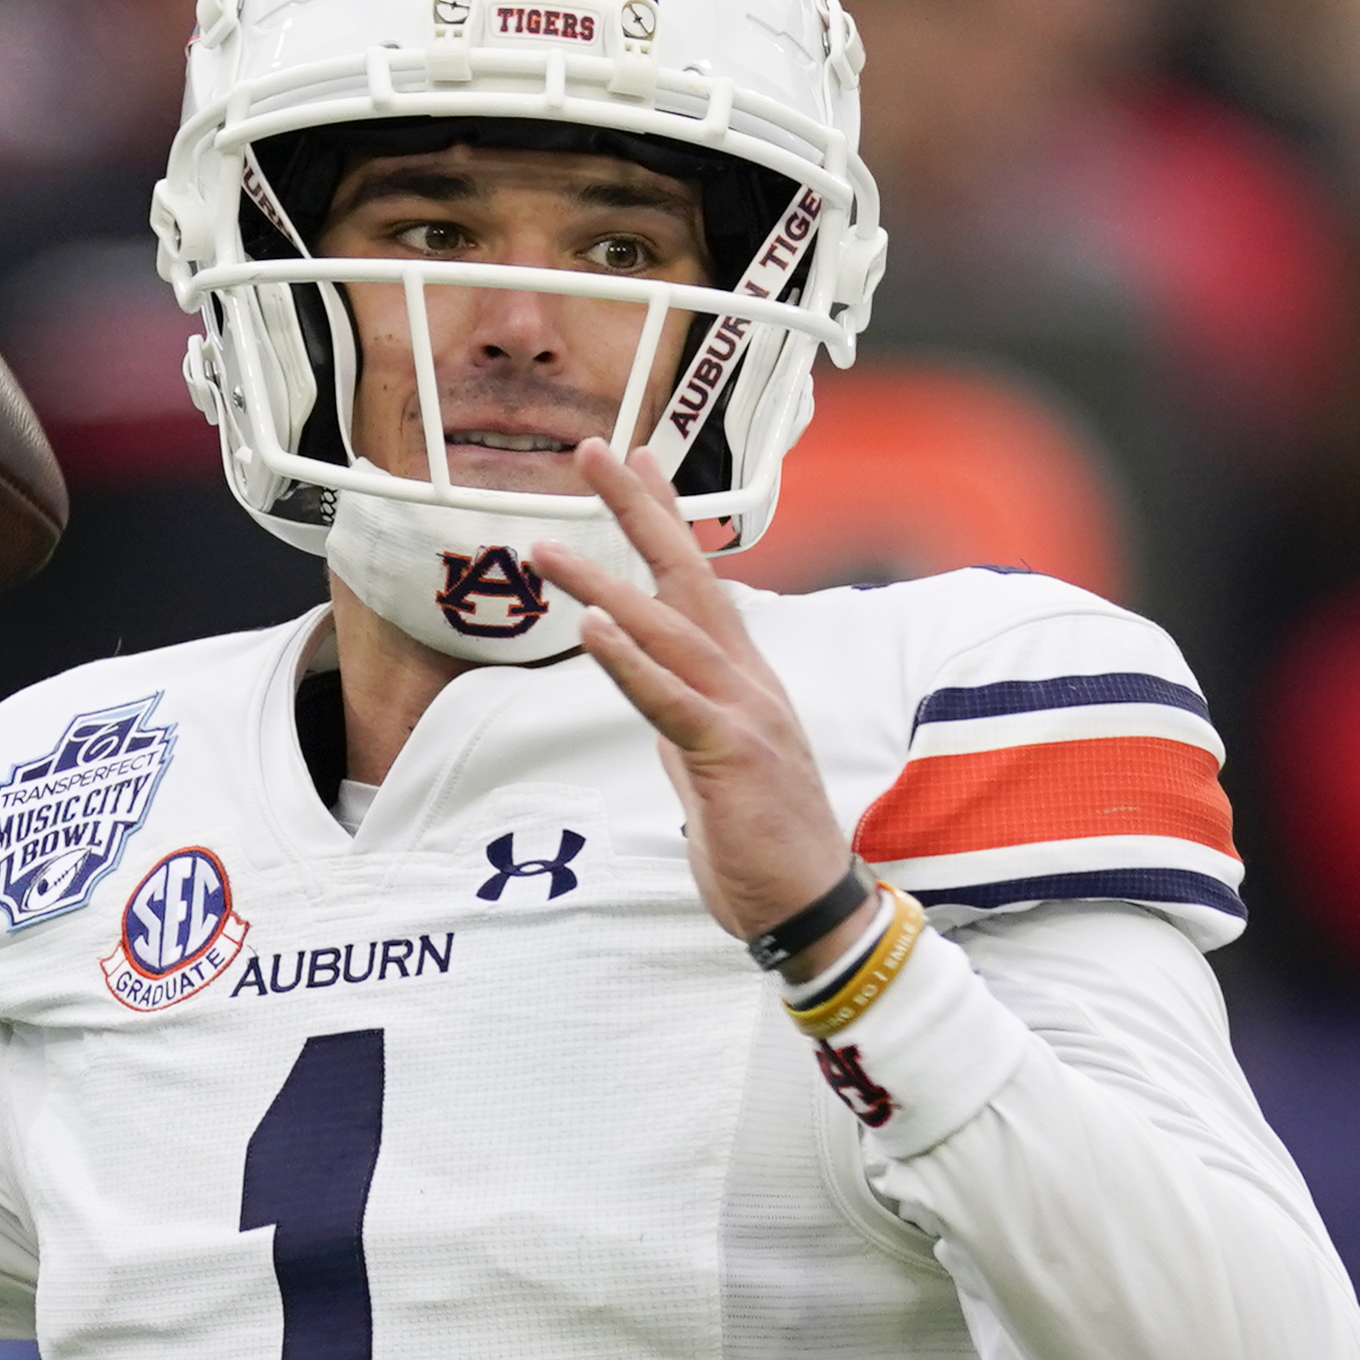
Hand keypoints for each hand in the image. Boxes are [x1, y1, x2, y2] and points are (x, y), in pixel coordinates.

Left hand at [534, 443, 859, 973]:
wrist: (813, 910)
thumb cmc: (764, 844)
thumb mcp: (715, 767)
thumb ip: (686, 720)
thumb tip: (650, 693)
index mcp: (745, 680)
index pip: (699, 581)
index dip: (666, 516)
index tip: (635, 458)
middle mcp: (749, 682)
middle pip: (688, 577)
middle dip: (639, 510)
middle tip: (593, 449)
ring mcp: (744, 715)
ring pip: (668, 630)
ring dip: (604, 583)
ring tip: (545, 546)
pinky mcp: (732, 757)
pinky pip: (671, 700)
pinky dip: (629, 661)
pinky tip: (591, 626)